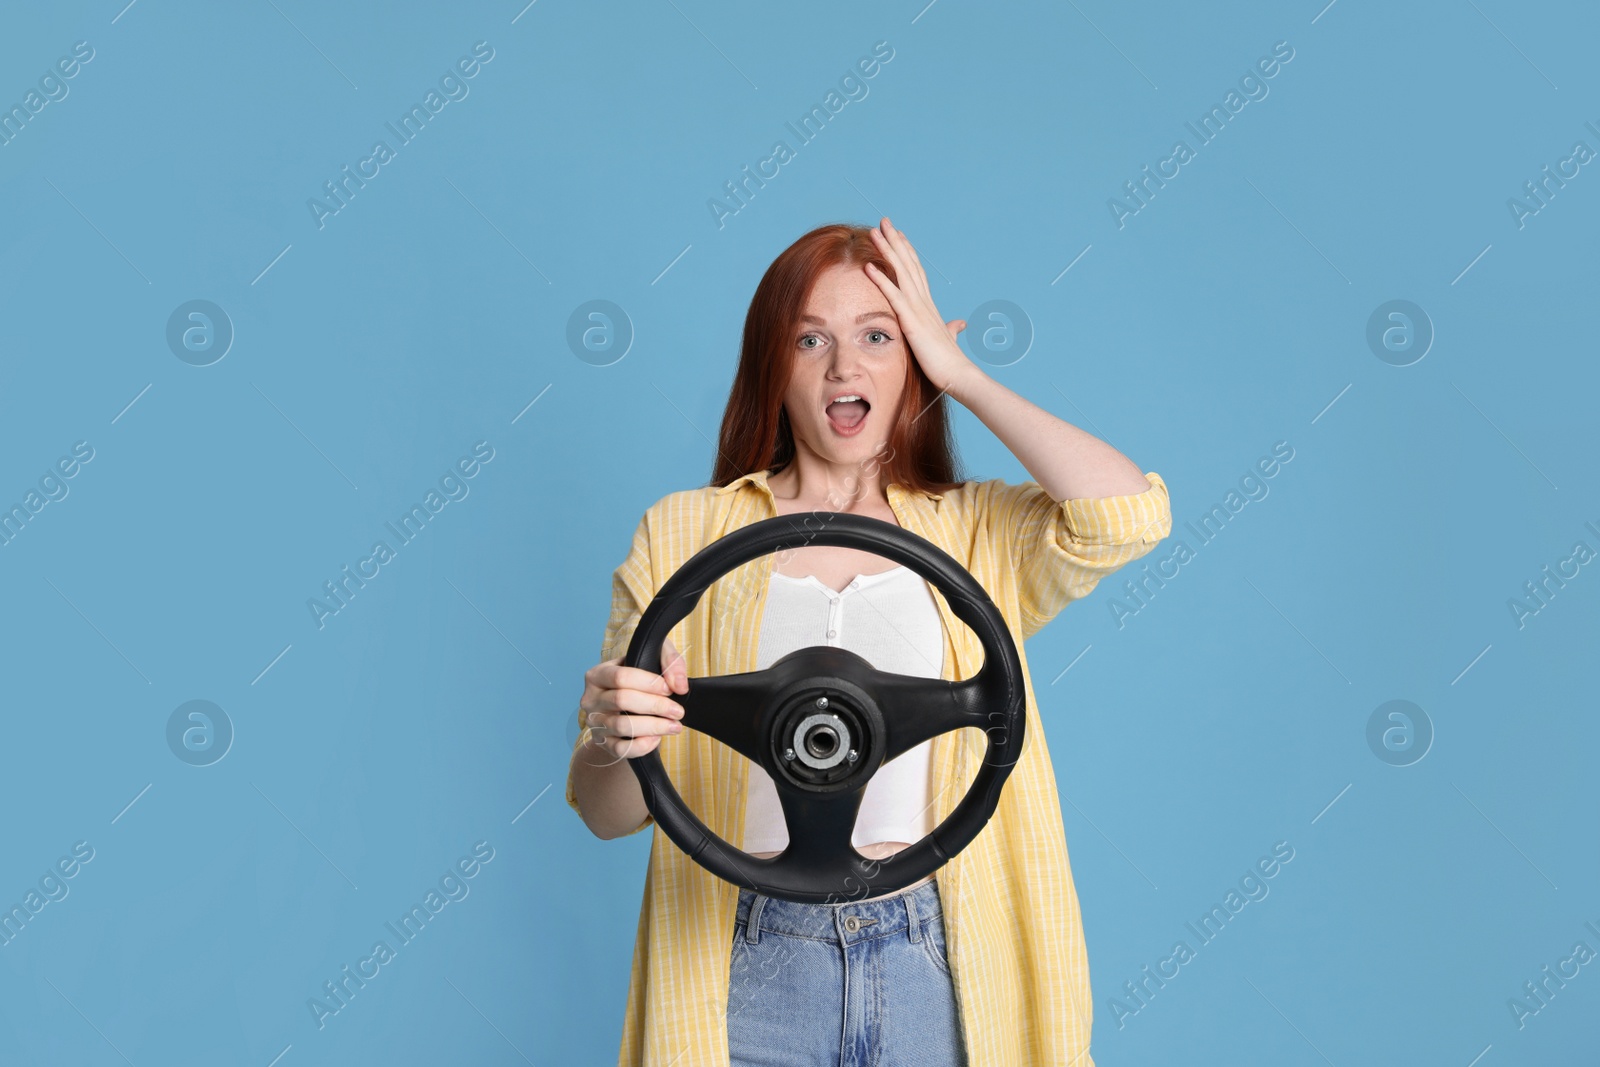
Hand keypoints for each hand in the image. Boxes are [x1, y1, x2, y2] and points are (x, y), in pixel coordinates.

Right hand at [578, 634, 688, 764]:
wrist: (627, 707)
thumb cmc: (640, 680)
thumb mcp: (654, 659)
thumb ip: (670, 662)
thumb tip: (679, 685)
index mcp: (598, 674)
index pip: (620, 677)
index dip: (648, 683)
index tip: (669, 689)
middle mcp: (591, 698)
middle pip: (621, 700)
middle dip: (655, 706)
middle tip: (678, 711)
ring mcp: (594, 722)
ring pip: (622, 726)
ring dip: (653, 727)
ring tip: (674, 726)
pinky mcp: (602, 743)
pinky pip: (620, 749)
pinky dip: (642, 745)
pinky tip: (657, 738)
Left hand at [863, 217, 978, 394]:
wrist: (959, 376)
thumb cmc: (951, 363)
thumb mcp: (948, 340)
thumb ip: (951, 329)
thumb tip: (959, 323)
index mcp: (929, 306)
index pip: (917, 272)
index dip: (907, 252)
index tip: (898, 235)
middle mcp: (925, 302)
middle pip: (908, 264)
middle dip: (895, 241)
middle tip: (884, 221)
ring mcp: (919, 310)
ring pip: (901, 273)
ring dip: (887, 251)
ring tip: (874, 232)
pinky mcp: (912, 322)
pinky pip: (893, 296)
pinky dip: (881, 280)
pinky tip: (868, 266)